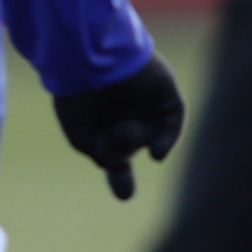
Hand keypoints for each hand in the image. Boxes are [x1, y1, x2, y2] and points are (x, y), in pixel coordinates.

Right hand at [51, 55, 185, 200]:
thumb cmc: (78, 94)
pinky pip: (173, 119)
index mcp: (100, 119)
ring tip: (122, 129)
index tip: (125, 195)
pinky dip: (167, 138)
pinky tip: (156, 154)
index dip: (120, 177)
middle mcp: (122, 110)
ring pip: (148, 134)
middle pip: (130, 146)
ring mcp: (144, 100)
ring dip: (135, 140)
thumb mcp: (79, 135)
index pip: (113, 153)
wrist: (90, 56)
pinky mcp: (163, 89)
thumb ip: (101, 155)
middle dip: (123, 154)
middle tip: (111, 143)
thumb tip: (116, 164)